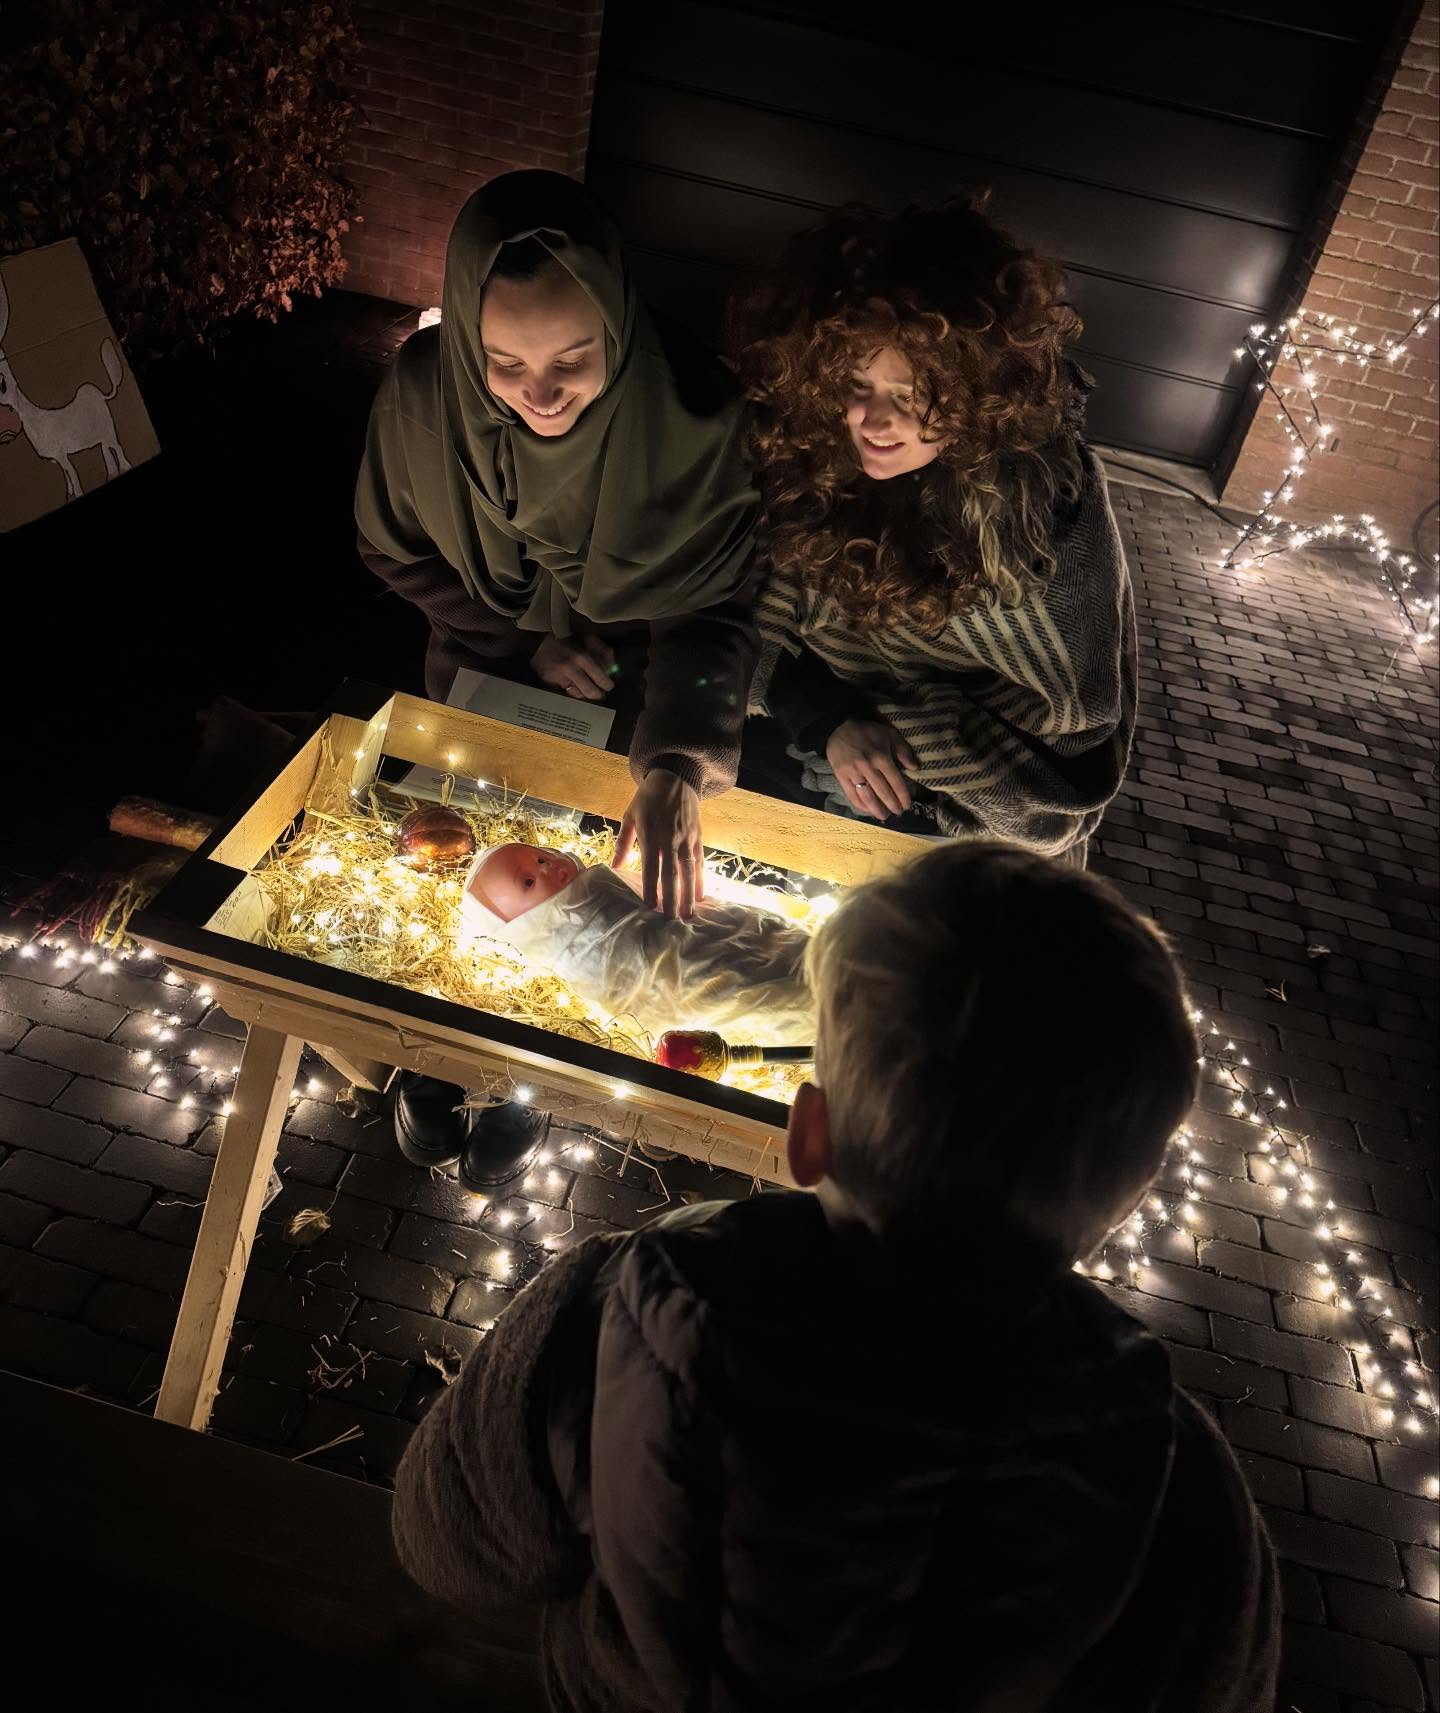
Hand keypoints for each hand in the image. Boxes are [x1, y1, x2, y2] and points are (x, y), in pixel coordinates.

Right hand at [531, 633, 615, 700]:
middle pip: (591, 693)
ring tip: (585, 690)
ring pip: (579, 695)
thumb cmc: (565, 638)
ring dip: (584, 694)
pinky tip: (572, 687)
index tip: (608, 685)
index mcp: (582, 657)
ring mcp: (559, 678)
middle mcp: (571, 670)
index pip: (601, 679)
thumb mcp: (586, 638)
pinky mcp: (549, 684)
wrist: (537, 641)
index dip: (607, 684)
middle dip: (597, 694)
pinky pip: (565, 694)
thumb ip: (601, 650)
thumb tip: (612, 664)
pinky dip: (570, 692)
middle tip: (599, 693)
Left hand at [613, 767, 703, 918]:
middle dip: (671, 898)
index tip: (649, 907)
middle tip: (671, 921)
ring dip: (689, 894)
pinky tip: (701, 895)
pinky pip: (700, 861)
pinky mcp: (697, 836)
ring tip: (689, 914)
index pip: (650, 867)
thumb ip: (623, 843)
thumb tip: (613, 866)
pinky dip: (701, 879)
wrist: (675, 777)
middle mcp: (670, 839)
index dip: (650, 887)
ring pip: (688, 870)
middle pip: (671, 874)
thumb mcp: (630, 817)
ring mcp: (686, 838)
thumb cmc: (647, 798)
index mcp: (650, 835)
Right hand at [826, 719, 917, 818]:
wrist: (839, 728)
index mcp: (881, 757)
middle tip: (898, 812)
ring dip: (877, 809)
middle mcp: (867, 767)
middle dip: (892, 805)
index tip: (907, 805)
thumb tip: (915, 768)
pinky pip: (851, 794)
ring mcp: (853, 773)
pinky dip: (860, 805)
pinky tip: (867, 810)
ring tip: (884, 816)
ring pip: (867, 796)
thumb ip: (903, 751)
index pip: (895, 782)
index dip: (902, 796)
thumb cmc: (867, 732)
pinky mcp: (841, 776)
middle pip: (882, 792)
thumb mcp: (889, 735)